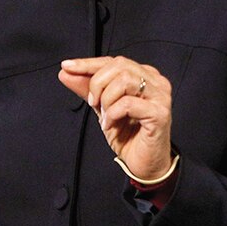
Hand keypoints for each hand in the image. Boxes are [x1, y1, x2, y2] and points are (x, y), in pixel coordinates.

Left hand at [58, 56, 173, 179]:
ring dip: (106, 99)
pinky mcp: (159, 113)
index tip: (67, 66)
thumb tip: (66, 72)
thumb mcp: (102, 108)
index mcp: (144, 75)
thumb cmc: (128, 136)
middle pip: (119, 66)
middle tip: (93, 103)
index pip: (113, 61)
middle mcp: (156, 81)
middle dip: (97, 84)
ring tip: (105, 116)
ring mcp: (160, 96)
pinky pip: (127, 103)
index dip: (88, 63)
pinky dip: (112, 114)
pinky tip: (110, 125)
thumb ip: (87, 89)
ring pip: (124, 81)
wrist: (143, 164)